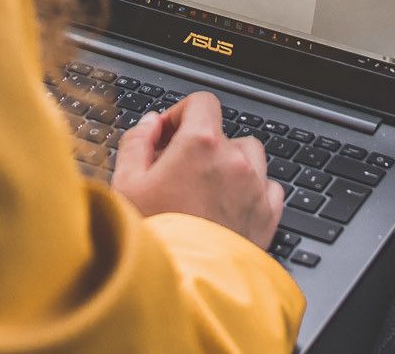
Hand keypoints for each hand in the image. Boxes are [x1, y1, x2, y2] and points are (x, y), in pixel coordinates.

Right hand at [111, 91, 283, 249]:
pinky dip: (253, 191)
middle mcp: (234, 160)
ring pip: (250, 157)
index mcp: (201, 143)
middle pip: (223, 132)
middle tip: (178, 172)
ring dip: (230, 164)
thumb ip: (136, 142)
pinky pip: (269, 188)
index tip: (170, 134)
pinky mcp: (267, 217)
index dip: (182, 114)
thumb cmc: (153, 238)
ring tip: (206, 189)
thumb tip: (151, 123)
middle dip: (201, 146)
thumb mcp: (126, 183)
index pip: (202, 103)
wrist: (182, 290)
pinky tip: (230, 207)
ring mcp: (255, 188)